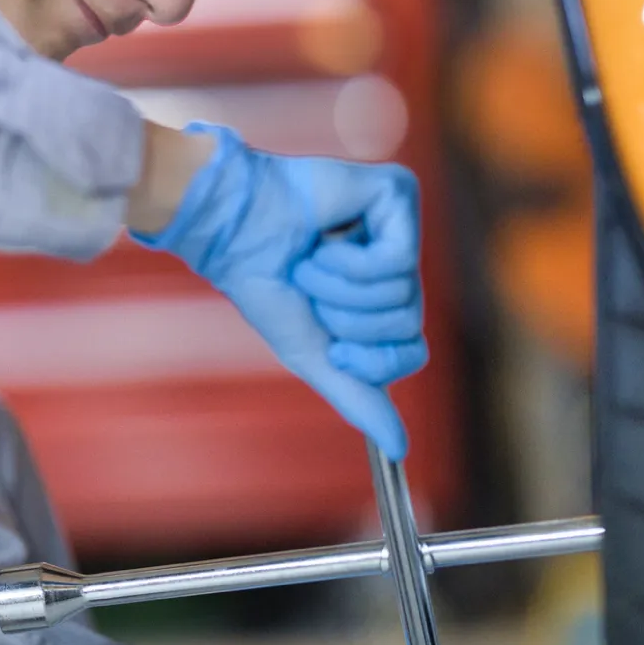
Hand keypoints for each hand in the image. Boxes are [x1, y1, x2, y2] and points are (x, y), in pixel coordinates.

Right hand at [133, 123, 425, 457]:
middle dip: (349, 320)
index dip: (372, 359)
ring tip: (311, 262)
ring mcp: (402, 226)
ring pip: (403, 294)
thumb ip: (356, 397)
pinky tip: (324, 239)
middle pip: (408, 324)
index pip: (411, 349)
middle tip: (313, 291)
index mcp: (381, 296)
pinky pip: (398, 260)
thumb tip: (400, 450)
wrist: (232, 234)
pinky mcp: (398, 194)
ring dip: (341, 289)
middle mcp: (398, 260)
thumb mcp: (312, 355)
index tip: (334, 346)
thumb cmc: (263, 286)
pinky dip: (350, 264)